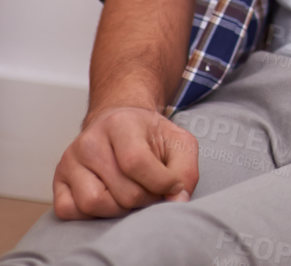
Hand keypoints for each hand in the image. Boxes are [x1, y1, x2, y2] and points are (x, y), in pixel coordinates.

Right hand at [51, 105, 198, 219]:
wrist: (119, 124)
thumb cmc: (149, 135)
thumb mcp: (178, 142)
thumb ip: (185, 169)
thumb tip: (179, 200)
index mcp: (121, 124)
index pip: (136, 162)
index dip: (161, 182)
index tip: (173, 186)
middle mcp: (89, 141)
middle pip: (121, 191)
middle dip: (146, 199)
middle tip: (153, 191)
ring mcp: (70, 161)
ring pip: (94, 204)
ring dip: (120, 209)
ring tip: (132, 196)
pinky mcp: (58, 180)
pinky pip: (69, 210)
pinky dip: (92, 214)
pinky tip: (109, 199)